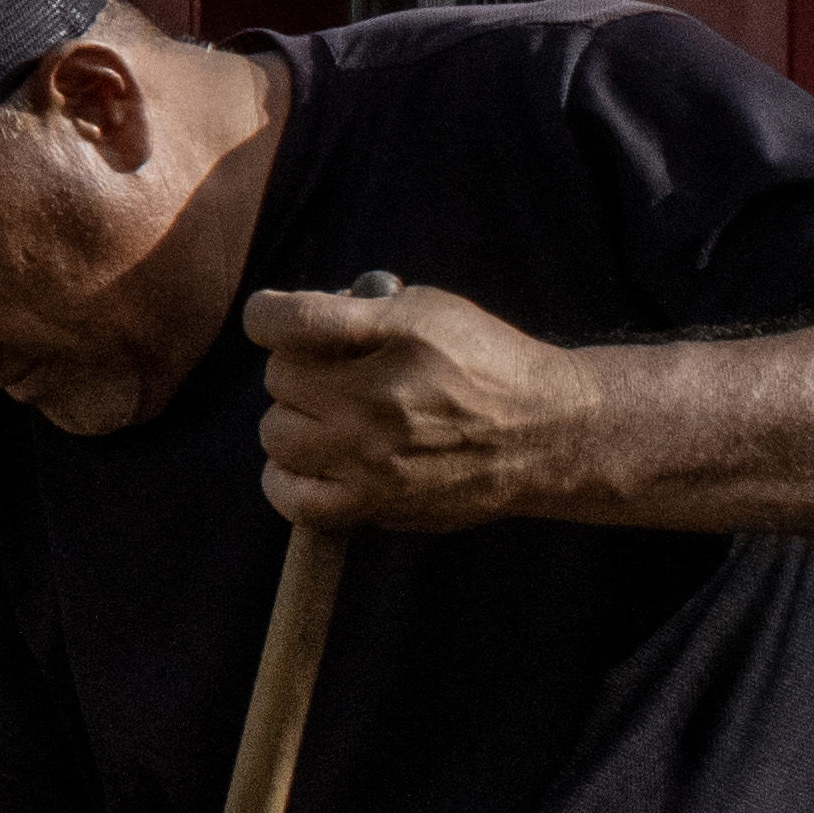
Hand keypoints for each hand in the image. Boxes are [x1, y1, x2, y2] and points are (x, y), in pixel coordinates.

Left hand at [240, 277, 597, 532]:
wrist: (546, 434)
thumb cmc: (481, 362)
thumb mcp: (428, 309)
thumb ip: (355, 308)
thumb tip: (283, 323)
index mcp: (395, 339)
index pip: (285, 322)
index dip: (266, 315)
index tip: (273, 320)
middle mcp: (380, 401)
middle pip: (279, 378)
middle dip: (299, 368)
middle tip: (336, 375)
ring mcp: (375, 459)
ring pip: (276, 434)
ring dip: (294, 421)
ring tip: (331, 417)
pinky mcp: (379, 504)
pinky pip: (292, 499)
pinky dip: (286, 479)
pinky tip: (308, 461)